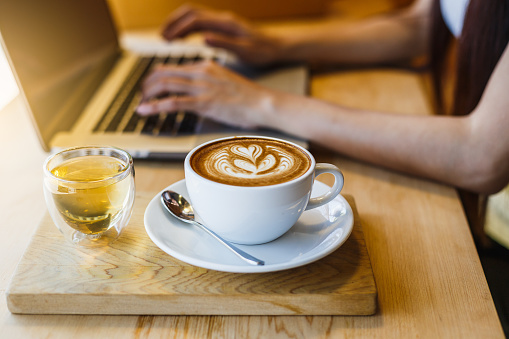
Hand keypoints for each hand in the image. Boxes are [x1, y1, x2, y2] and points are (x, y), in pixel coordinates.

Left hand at [136, 60, 272, 128]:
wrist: (263, 103)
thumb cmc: (248, 97)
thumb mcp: (225, 81)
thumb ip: (208, 82)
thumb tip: (195, 91)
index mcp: (205, 66)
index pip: (173, 67)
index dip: (156, 77)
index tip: (151, 86)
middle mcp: (200, 73)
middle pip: (163, 73)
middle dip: (147, 85)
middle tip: (141, 95)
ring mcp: (201, 87)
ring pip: (164, 85)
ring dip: (147, 95)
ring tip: (140, 104)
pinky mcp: (203, 103)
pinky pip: (173, 103)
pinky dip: (155, 107)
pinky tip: (145, 111)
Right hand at [160, 4, 282, 65]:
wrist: (276, 47)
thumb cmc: (263, 51)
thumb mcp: (245, 51)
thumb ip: (224, 44)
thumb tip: (204, 38)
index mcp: (225, 23)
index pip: (195, 20)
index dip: (178, 28)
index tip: (167, 40)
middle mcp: (222, 19)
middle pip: (190, 12)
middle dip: (173, 22)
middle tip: (161, 36)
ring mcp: (221, 22)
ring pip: (193, 16)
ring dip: (178, 24)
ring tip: (166, 38)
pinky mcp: (222, 27)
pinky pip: (199, 23)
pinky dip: (187, 28)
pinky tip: (182, 39)